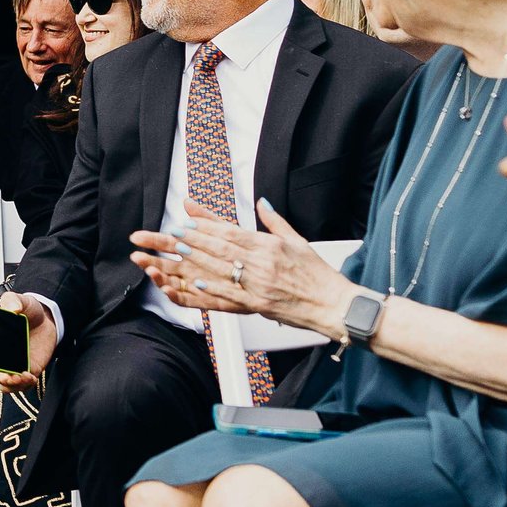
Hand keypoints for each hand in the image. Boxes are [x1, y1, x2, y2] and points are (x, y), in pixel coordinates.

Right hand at [0, 292, 54, 390]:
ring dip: (12, 385)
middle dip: (0, 378)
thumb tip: (12, 308)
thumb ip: (13, 300)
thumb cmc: (28, 310)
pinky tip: (31, 377)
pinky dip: (25, 385)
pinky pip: (22, 384)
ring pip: (6, 383)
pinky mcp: (27, 370)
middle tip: (10, 377)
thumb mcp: (20, 300)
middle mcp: (0, 354)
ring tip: (23, 377)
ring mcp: (13, 364)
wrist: (47, 318)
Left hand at [129, 200, 354, 336]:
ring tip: (178, 251)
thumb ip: (275, 221)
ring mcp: (259, 284)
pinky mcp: (259, 303)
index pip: (231, 232)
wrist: (334, 304)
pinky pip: (231, 294)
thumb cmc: (317, 274)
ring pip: (221, 268)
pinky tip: (196, 282)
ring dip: (197, 259)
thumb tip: (262, 202)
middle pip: (221, 247)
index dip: (206, 226)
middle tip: (173, 231)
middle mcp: (262, 262)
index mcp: (269, 245)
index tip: (188, 221)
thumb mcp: (298, 241)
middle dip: (194, 239)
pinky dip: (213, 288)